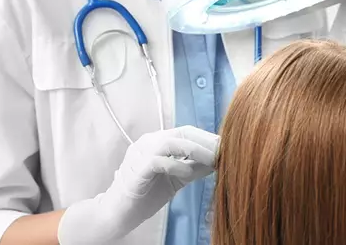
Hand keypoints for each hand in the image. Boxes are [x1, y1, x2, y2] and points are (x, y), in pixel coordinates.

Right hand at [58, 125, 218, 243]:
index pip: (187, 132)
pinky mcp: (135, 169)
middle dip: (206, 141)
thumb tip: (219, 161)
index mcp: (158, 141)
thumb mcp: (176, 180)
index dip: (208, 138)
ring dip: (195, 150)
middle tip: (225, 151)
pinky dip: (175, 165)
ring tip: (212, 161)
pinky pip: (158, 160)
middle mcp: (149, 142)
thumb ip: (194, 168)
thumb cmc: (146, 195)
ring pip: (171, 142)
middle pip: (183, 133)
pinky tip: (188, 174)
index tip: (228, 147)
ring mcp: (140, 153)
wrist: (118, 213)